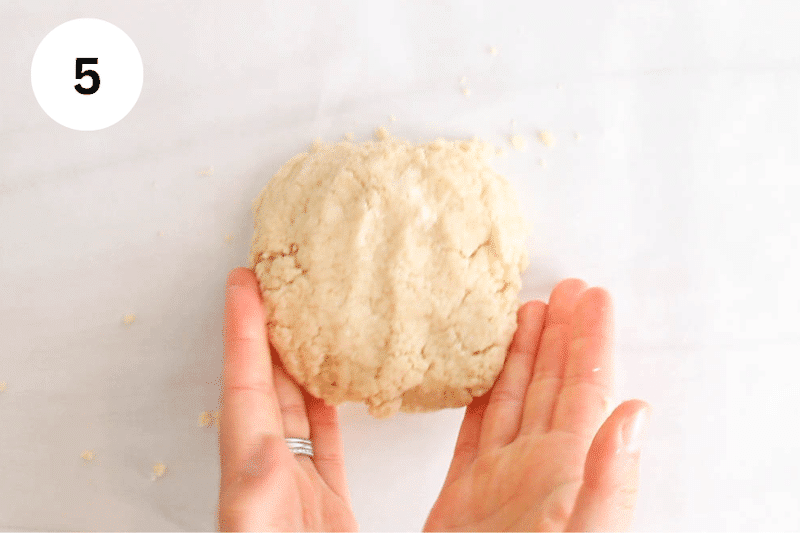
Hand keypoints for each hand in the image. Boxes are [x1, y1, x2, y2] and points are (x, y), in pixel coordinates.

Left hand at [217, 268, 357, 530]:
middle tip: (278, 282)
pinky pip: (325, 436)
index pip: (243, 381)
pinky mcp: (324, 496)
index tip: (243, 280)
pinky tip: (336, 378)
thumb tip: (265, 462)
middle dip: (267, 329)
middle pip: (264, 382)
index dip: (241, 328)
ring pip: (295, 404)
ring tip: (309, 317)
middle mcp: (266, 464)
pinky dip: (328, 402)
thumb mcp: (262, 529)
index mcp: (251, 468)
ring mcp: (294, 479)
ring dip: (298, 359)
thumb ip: (259, 488)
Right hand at [424, 279, 650, 530]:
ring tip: (528, 312)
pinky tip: (487, 370)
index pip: (587, 390)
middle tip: (565, 289)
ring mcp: (501, 475)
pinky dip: (482, 393)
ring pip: (514, 397)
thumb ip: (609, 478)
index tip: (595, 298)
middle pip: (552, 383)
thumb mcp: (587, 532)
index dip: (591, 341)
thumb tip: (635, 414)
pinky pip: (475, 426)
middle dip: (560, 333)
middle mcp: (538, 465)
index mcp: (569, 470)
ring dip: (521, 353)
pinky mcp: (463, 491)